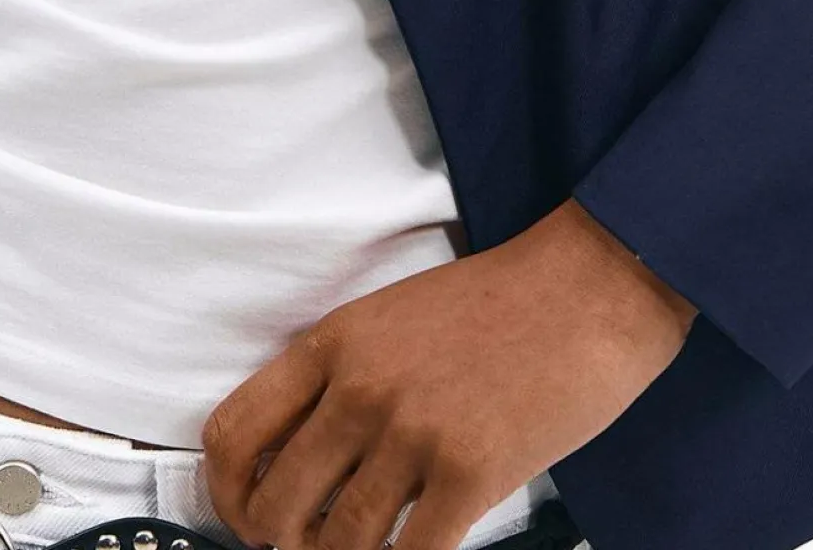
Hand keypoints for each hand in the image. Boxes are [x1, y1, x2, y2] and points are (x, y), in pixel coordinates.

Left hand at [199, 200, 695, 549]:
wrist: (585, 289)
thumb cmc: (494, 305)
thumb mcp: (391, 319)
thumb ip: (339, 378)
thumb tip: (299, 462)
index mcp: (334, 342)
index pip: (234, 432)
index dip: (226, 494)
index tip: (247, 516)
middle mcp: (361, 389)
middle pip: (276, 503)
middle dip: (281, 542)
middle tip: (305, 547)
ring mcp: (414, 433)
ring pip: (339, 543)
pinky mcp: (470, 474)